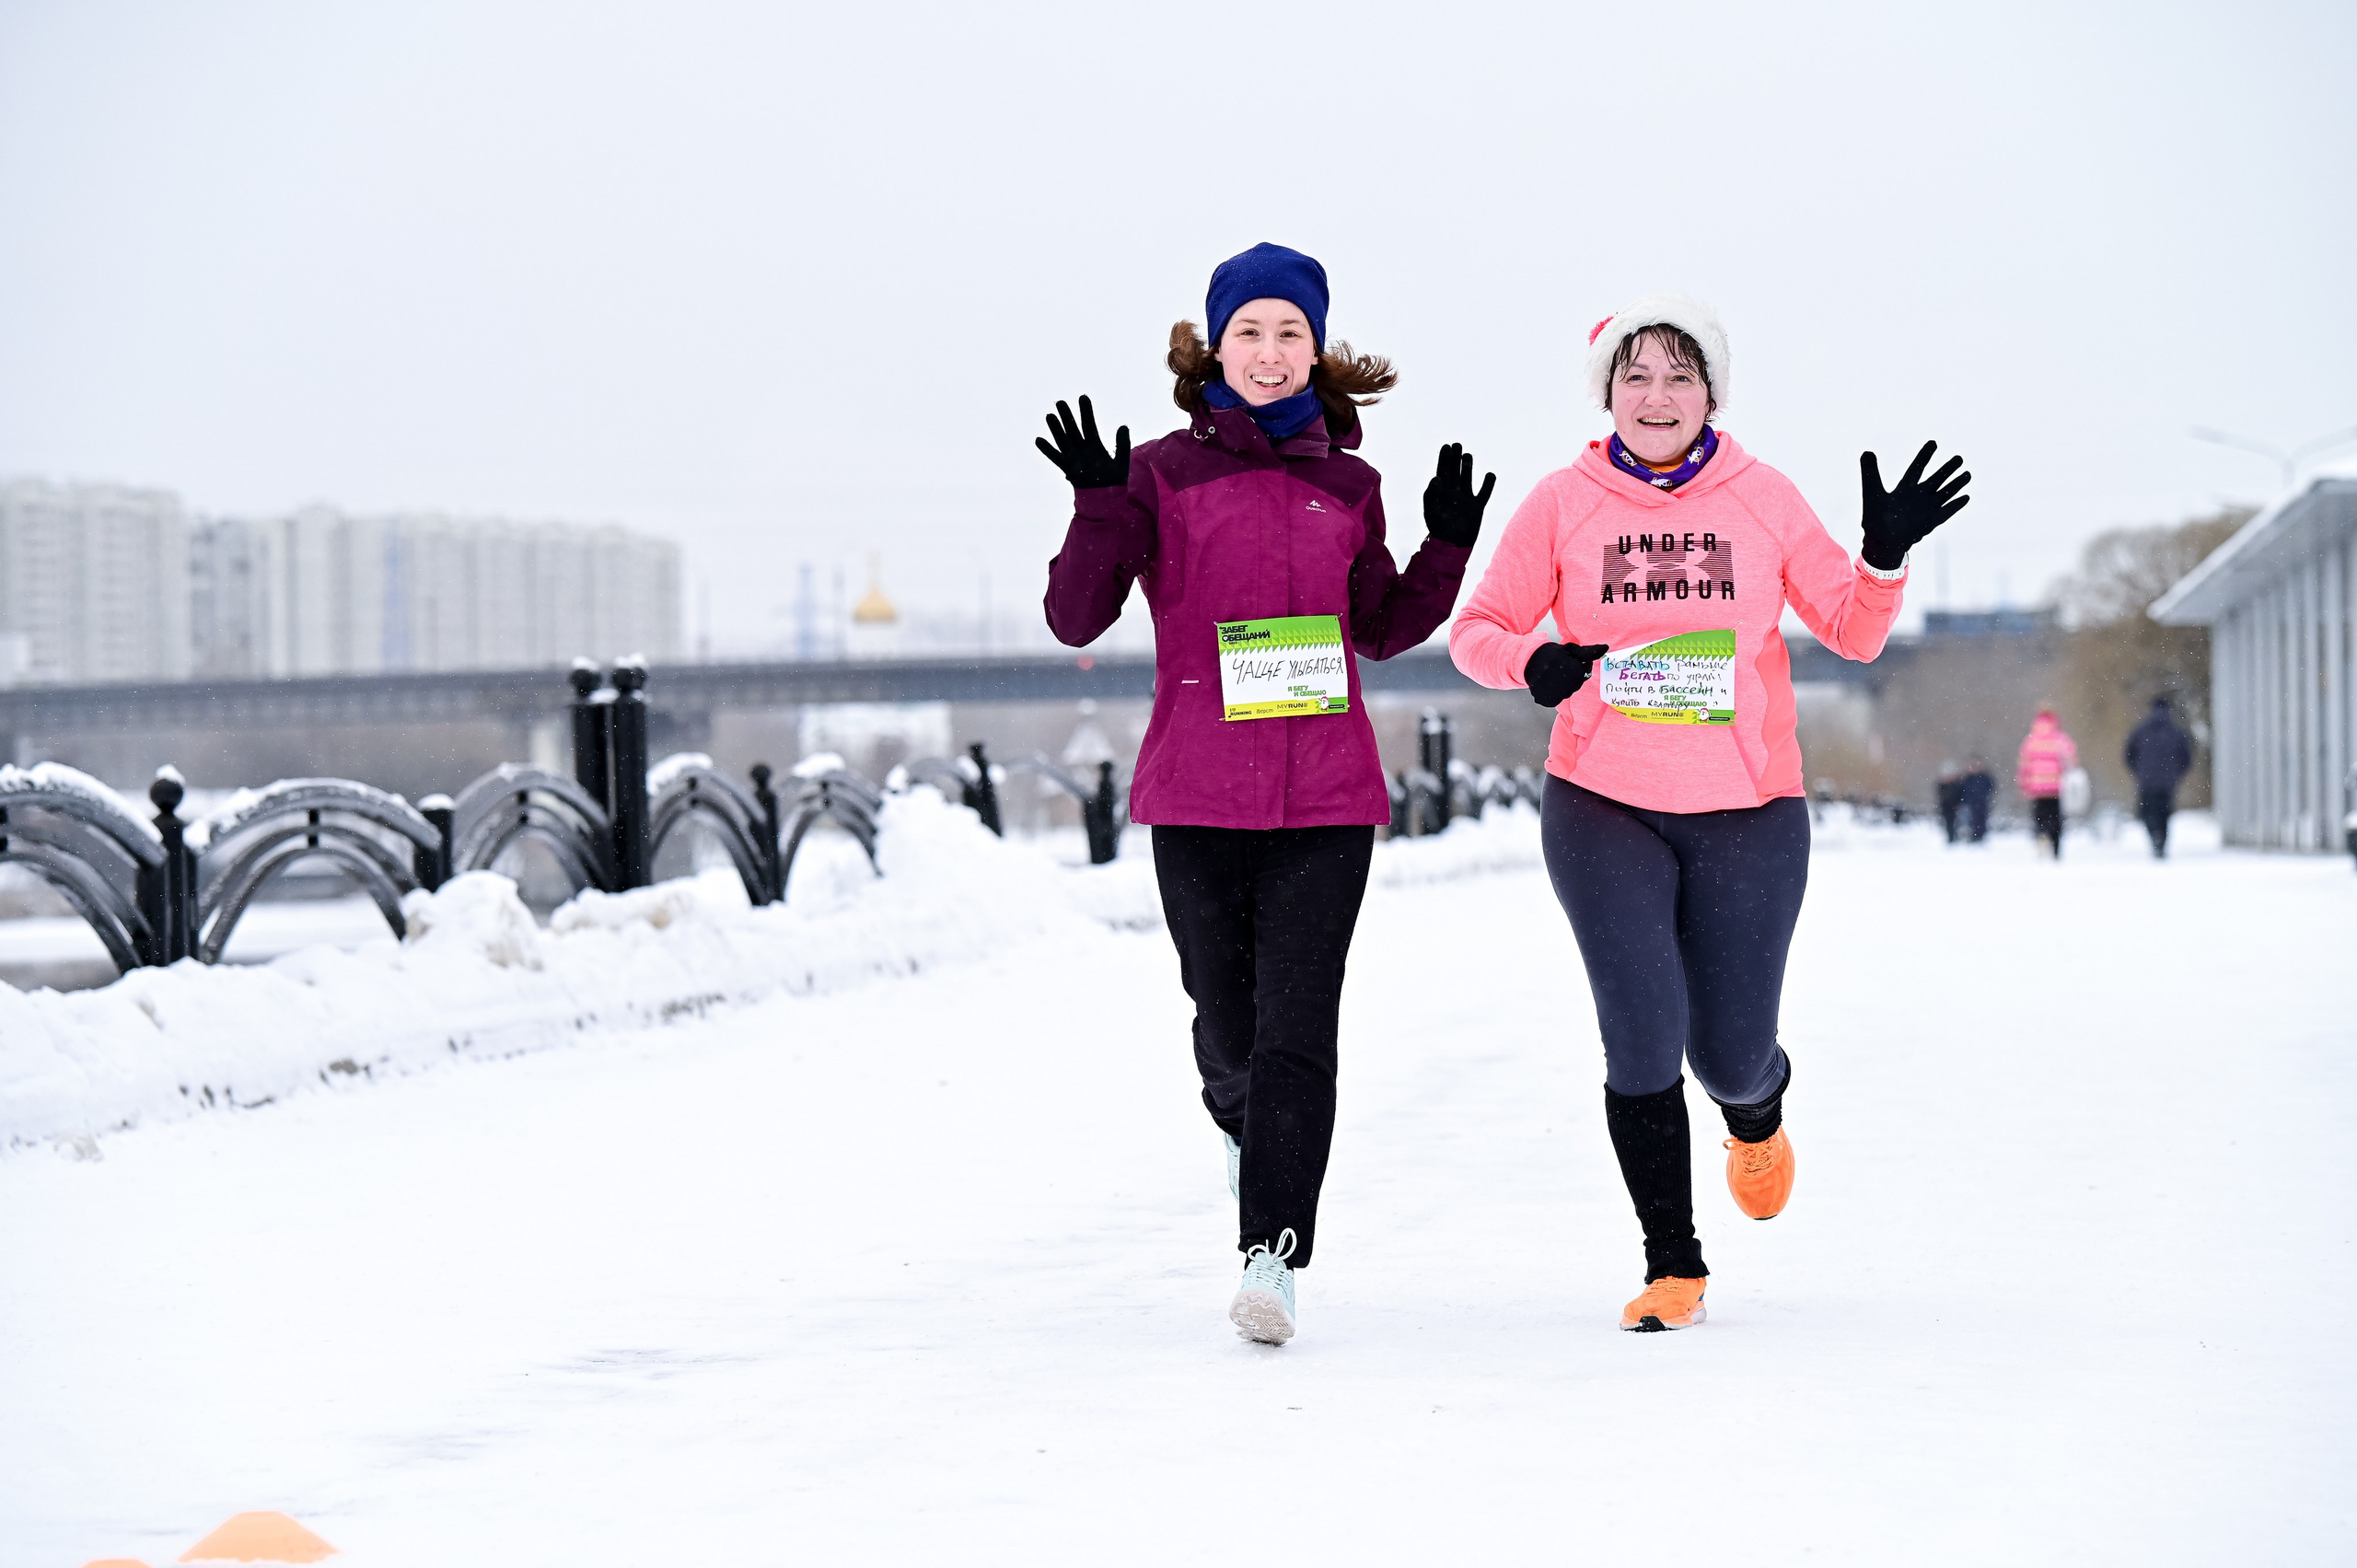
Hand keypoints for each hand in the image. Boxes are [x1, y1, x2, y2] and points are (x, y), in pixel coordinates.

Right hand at [1035, 396, 1130, 489]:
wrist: (1105, 498)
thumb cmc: (1113, 480)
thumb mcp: (1122, 461)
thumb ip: (1122, 444)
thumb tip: (1123, 425)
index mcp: (1095, 445)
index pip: (1089, 424)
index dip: (1086, 411)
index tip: (1083, 397)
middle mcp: (1082, 449)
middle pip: (1073, 429)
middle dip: (1067, 416)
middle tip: (1060, 402)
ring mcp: (1074, 458)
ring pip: (1063, 439)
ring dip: (1056, 428)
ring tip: (1050, 415)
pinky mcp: (1067, 468)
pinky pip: (1055, 457)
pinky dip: (1047, 449)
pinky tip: (1039, 439)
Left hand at [1422, 442, 1495, 548]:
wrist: (1452, 546)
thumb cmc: (1438, 530)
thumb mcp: (1431, 512)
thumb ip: (1431, 495)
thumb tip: (1436, 478)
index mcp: (1441, 494)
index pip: (1442, 472)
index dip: (1444, 459)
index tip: (1446, 446)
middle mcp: (1454, 494)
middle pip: (1454, 472)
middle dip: (1455, 458)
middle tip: (1457, 445)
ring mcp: (1466, 500)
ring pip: (1467, 479)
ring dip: (1468, 467)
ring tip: (1467, 455)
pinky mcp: (1477, 507)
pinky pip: (1484, 493)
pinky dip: (1488, 484)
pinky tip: (1490, 474)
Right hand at [1524, 641, 1609, 707]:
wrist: (1528, 661)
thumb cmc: (1553, 654)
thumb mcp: (1571, 650)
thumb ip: (1589, 652)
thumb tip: (1606, 648)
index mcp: (1574, 670)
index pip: (1585, 672)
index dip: (1578, 665)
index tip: (1568, 660)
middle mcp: (1566, 684)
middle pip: (1577, 683)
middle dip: (1572, 676)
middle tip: (1560, 668)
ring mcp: (1556, 694)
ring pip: (1568, 692)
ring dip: (1563, 684)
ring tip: (1553, 675)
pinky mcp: (1548, 700)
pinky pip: (1557, 699)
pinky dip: (1555, 692)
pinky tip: (1549, 683)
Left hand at [1859, 440, 1970, 570]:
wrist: (1881, 541)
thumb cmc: (1874, 517)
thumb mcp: (1872, 491)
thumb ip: (1870, 472)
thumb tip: (1866, 452)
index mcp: (1904, 488)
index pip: (1917, 468)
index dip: (1924, 455)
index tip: (1933, 442)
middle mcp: (1918, 496)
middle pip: (1936, 479)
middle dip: (1947, 469)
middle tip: (1959, 457)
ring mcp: (1926, 509)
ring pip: (1945, 493)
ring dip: (1956, 484)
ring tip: (1967, 474)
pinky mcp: (1931, 521)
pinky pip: (1947, 511)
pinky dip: (1956, 505)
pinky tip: (1966, 497)